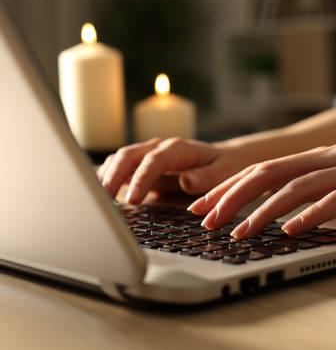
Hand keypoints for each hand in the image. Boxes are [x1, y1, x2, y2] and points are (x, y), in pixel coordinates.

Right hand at [98, 137, 250, 203]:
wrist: (225, 158)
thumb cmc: (225, 167)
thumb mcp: (223, 173)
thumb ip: (205, 178)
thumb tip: (185, 181)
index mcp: (179, 149)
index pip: (154, 161)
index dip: (140, 179)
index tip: (132, 201)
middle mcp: (159, 147)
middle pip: (128, 155)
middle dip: (112, 177)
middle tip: (103, 203)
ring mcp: (148, 153)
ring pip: (119, 159)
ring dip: (105, 177)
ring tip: (96, 200)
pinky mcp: (142, 163)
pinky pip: (119, 165)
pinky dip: (106, 176)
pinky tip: (98, 193)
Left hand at [187, 144, 335, 238]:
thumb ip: (318, 189)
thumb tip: (281, 210)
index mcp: (322, 156)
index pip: (266, 168)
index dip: (231, 185)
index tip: (204, 205)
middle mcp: (332, 158)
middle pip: (271, 172)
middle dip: (234, 195)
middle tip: (207, 219)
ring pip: (298, 186)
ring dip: (264, 210)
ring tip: (240, 232)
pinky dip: (311, 214)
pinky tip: (291, 229)